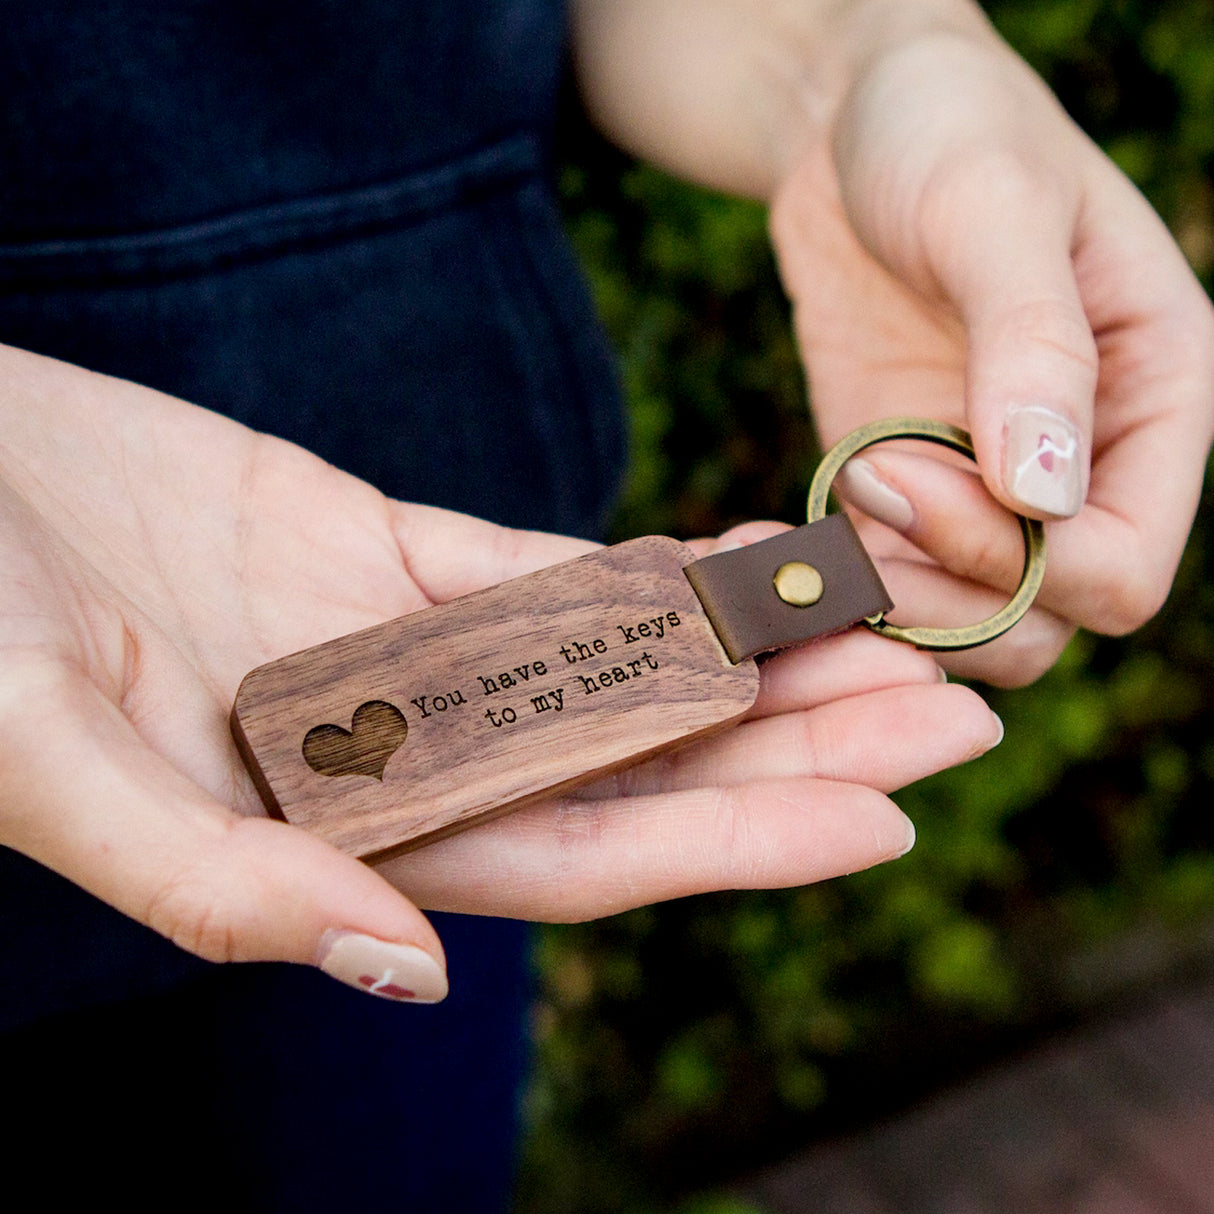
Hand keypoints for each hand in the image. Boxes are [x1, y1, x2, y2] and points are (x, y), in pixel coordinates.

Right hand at [0, 346, 999, 997]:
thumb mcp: (47, 760)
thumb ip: (218, 882)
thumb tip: (409, 968)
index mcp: (330, 834)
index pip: (574, 854)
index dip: (729, 843)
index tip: (878, 817)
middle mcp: (389, 753)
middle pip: (631, 762)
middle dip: (791, 744)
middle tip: (950, 709)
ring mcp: (391, 644)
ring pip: (609, 658)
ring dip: (746, 649)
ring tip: (886, 628)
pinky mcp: (373, 543)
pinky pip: (539, 563)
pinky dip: (641, 567)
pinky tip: (742, 560)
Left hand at [769, 15, 1213, 683]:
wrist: (853, 130)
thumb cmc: (947, 132)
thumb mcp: (994, 212)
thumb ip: (1033, 346)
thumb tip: (1047, 492)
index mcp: (1152, 402)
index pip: (1125, 568)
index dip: (1026, 562)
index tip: (913, 472)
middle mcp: (1081, 466)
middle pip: (1043, 620)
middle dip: (946, 591)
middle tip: (860, 489)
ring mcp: (985, 489)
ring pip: (960, 622)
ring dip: (880, 603)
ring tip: (802, 532)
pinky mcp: (901, 491)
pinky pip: (880, 583)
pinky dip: (829, 586)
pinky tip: (769, 547)